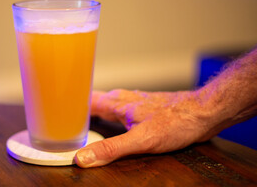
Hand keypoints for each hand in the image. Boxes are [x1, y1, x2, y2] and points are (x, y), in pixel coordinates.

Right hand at [74, 89, 215, 167]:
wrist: (202, 111)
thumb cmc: (175, 122)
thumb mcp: (141, 141)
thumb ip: (111, 149)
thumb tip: (83, 158)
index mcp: (116, 104)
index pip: (84, 101)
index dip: (68, 105)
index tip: (54, 111)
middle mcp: (122, 99)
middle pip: (92, 100)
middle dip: (77, 106)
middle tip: (64, 116)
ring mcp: (133, 101)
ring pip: (105, 102)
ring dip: (91, 108)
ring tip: (81, 118)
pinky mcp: (143, 106)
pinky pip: (117, 106)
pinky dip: (106, 112)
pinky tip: (111, 120)